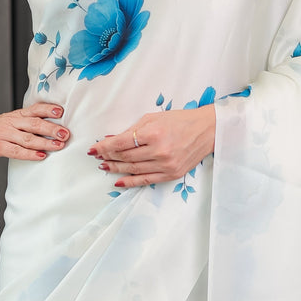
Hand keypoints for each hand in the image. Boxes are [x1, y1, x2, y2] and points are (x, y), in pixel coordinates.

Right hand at [0, 101, 68, 160]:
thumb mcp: (10, 121)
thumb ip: (27, 123)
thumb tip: (52, 128)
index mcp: (16, 115)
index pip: (34, 109)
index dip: (48, 109)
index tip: (61, 111)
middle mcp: (11, 122)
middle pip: (34, 124)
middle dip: (52, 128)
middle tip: (66, 133)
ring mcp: (4, 134)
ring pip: (28, 138)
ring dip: (45, 142)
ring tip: (59, 145)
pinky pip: (16, 151)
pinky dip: (30, 154)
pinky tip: (41, 156)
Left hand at [89, 106, 215, 186]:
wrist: (207, 130)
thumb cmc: (180, 120)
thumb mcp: (153, 118)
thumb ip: (131, 130)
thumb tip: (110, 140)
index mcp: (153, 133)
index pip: (121, 143)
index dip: (104, 147)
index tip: (93, 149)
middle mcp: (159, 151)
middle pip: (125, 158)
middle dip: (108, 157)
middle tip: (98, 157)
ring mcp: (166, 165)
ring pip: (133, 170)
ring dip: (116, 169)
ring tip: (105, 166)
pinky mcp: (172, 174)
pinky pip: (146, 180)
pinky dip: (130, 182)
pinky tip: (118, 181)